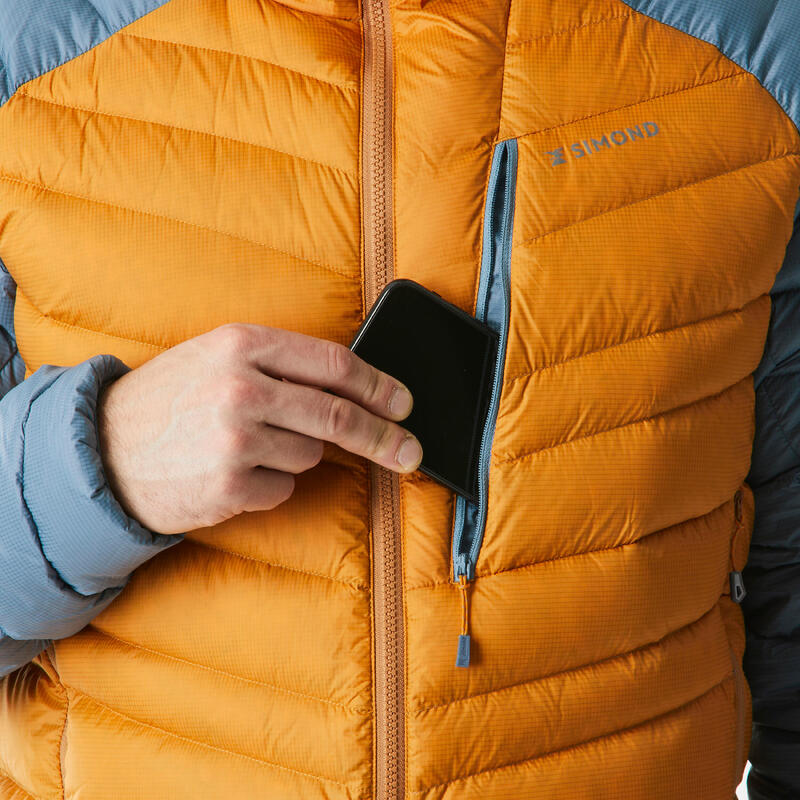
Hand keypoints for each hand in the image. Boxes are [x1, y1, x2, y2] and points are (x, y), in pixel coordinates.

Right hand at [95, 323, 420, 533]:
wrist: (102, 449)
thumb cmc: (168, 399)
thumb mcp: (216, 357)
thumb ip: (280, 364)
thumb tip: (353, 388)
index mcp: (242, 344)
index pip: (333, 365)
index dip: (378, 386)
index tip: (403, 403)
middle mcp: (242, 389)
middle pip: (338, 416)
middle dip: (384, 437)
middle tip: (410, 451)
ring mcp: (235, 441)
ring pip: (310, 456)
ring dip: (296, 455)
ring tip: (249, 446)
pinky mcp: (229, 487)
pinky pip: (283, 489)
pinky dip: (270, 485)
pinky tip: (233, 473)